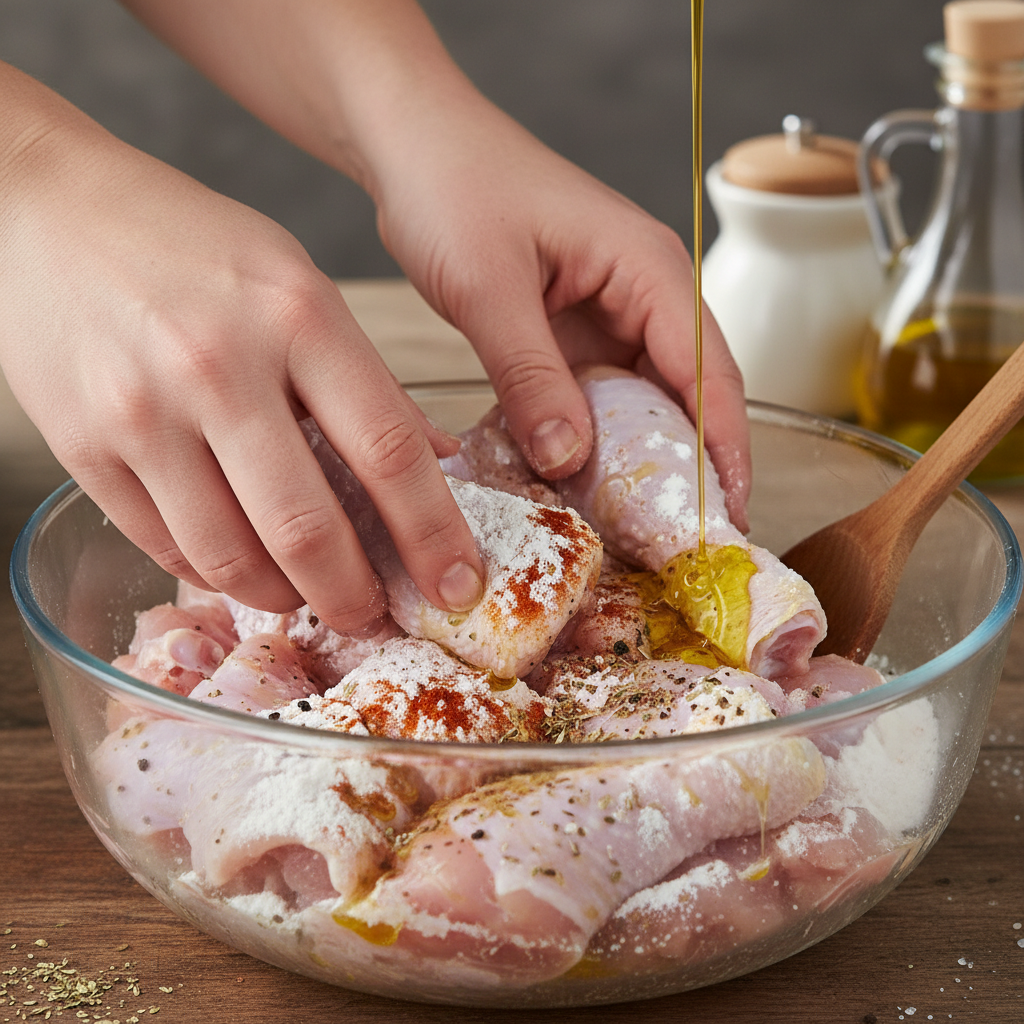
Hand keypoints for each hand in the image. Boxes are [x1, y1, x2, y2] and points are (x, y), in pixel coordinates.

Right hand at [0, 65, 483, 632]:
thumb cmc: (187, 243)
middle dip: (357, 595)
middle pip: (308, 527)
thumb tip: (432, 460)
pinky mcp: (82, 447)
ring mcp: (142, 412)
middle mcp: (219, 366)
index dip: (432, 534)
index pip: (388, 451)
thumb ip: (364, 378)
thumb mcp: (298, 284)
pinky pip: (163, 546)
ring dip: (283, 597)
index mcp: (297, 315)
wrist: (43, 208)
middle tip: (378, 615)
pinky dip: (214, 574)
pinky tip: (242, 568)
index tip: (457, 584)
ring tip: (307, 596)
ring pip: (230, 556)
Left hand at [372, 93, 750, 529]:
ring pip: (641, 403)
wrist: (412, 146)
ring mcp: (608, 316)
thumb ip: (532, 374)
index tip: (728, 518)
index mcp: (648, 269)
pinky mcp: (572, 334)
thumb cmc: (455, 185)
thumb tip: (571, 456)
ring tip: (632, 533)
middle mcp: (642, 295)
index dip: (726, 449)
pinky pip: (596, 398)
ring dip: (637, 461)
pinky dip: (590, 441)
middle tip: (681, 546)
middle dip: (689, 467)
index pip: (712, 372)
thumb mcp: (490, 288)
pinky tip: (574, 486)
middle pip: (690, 394)